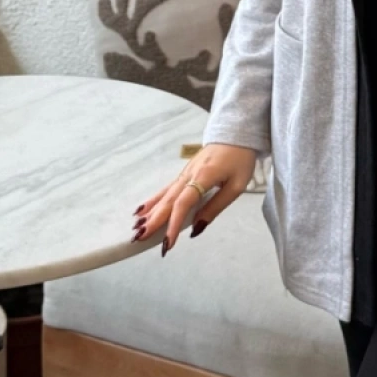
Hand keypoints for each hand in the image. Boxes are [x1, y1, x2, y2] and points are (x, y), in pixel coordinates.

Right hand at [130, 143, 258, 254]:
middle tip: (139, 238)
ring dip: (150, 211)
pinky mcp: (184, 173)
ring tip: (136, 227)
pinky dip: (153, 199)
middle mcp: (189, 175)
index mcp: (204, 177)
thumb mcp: (237, 185)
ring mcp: (185, 173)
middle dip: (154, 220)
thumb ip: (216, 207)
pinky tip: (142, 209)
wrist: (236, 132)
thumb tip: (195, 229)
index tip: (167, 243)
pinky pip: (167, 188)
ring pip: (165, 194)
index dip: (174, 224)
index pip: (184, 203)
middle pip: (169, 200)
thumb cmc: (240, 159)